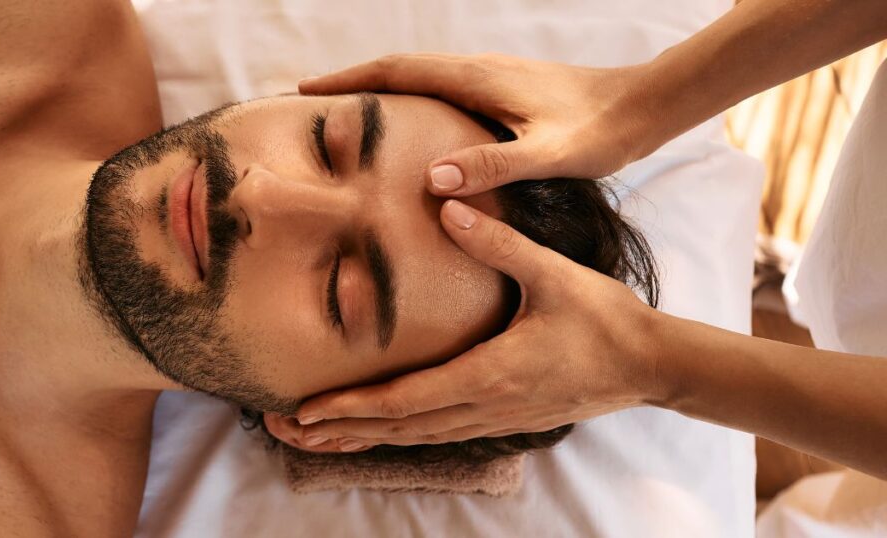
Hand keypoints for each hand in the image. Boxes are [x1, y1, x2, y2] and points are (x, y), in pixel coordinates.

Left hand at [296, 200, 666, 448]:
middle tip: (281, 430)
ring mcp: (493, 419)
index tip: (303, 412)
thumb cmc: (604, 319)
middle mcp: (484, 406)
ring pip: (413, 437)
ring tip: (312, 438)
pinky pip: (437, 434)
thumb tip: (447, 204)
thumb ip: (499, 243)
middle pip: (396, 428)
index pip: (405, 399)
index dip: (351, 408)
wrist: (650, 364)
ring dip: (361, 438)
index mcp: (490, 373)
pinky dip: (397, 434)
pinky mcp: (502, 418)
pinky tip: (376, 431)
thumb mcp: (553, 275)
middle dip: (337, 432)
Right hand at [299, 53, 655, 195]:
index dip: (350, 81)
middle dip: (354, 81)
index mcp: (478, 80)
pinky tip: (414, 124)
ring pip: (422, 76)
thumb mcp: (548, 155)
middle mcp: (479, 70)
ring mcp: (491, 77)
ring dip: (382, 87)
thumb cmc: (598, 132)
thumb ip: (493, 165)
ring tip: (351, 111)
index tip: (308, 90)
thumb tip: (433, 178)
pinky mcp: (504, 89)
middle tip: (315, 101)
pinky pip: (442, 87)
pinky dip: (412, 97)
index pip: (398, 73)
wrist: (642, 106)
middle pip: (402, 68)